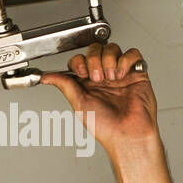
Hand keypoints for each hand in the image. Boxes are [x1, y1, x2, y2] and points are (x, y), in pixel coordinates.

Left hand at [39, 43, 157, 151]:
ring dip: (109, 60)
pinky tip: (122, 75)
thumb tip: (45, 77)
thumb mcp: (79, 104)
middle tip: (98, 78)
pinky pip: (132, 54)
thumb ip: (64, 85)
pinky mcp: (137, 73)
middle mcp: (104, 76)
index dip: (79, 61)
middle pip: (96, 49)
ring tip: (111, 78)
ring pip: (112, 48)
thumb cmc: (106, 126)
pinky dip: (125, 60)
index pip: (80, 58)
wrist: (128, 133)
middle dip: (94, 60)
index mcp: (88, 83)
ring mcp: (120, 73)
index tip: (81, 73)